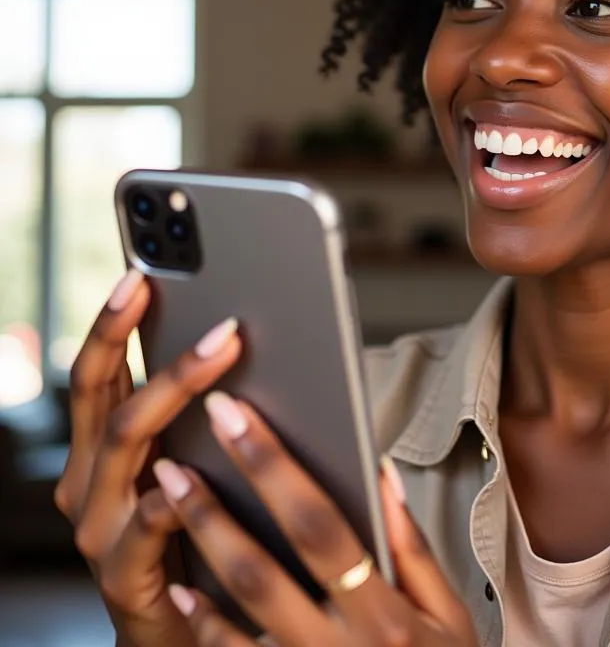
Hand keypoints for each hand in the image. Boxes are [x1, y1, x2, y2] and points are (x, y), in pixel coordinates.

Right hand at [54, 269, 242, 646]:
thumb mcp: (190, 465)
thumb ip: (200, 415)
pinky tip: (210, 462)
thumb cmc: (194, 536)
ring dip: (175, 387)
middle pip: (106, 396)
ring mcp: (100, 528)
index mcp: (102, 451)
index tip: (138, 273)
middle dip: (145, 340)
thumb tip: (246, 336)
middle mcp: (88, 483)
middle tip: (204, 303)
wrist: (181, 636)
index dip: (111, 323)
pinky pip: (150, 521)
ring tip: (225, 346)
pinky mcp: (124, 575)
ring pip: (128, 441)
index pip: (96, 374)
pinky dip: (180, 489)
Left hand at [155, 393, 477, 645]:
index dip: (273, 467)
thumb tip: (380, 475)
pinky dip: (202, 623)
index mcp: (386, 614)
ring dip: (199, 552)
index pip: (321, 526)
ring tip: (167, 500)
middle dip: (214, 506)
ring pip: (237, 612)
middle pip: (263, 568)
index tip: (237, 418)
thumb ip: (411, 547)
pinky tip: (179, 585)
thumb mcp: (447, 614)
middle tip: (176, 458)